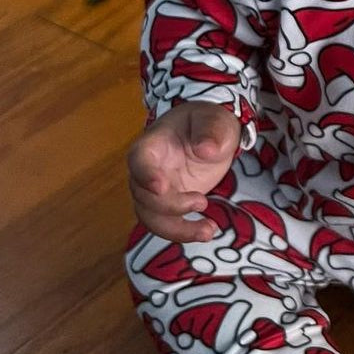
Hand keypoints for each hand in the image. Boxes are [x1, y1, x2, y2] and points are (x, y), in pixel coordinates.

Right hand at [127, 101, 241, 243]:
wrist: (211, 133)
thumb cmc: (208, 122)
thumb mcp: (215, 120)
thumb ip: (210, 132)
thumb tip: (206, 150)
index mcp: (153, 144)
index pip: (139, 160)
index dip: (146, 175)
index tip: (162, 187)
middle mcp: (147, 169)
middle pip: (143, 195)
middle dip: (170, 206)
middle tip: (202, 202)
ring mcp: (155, 189)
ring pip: (151, 217)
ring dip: (176, 230)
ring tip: (208, 230)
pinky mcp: (168, 203)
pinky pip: (167, 223)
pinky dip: (184, 232)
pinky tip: (208, 230)